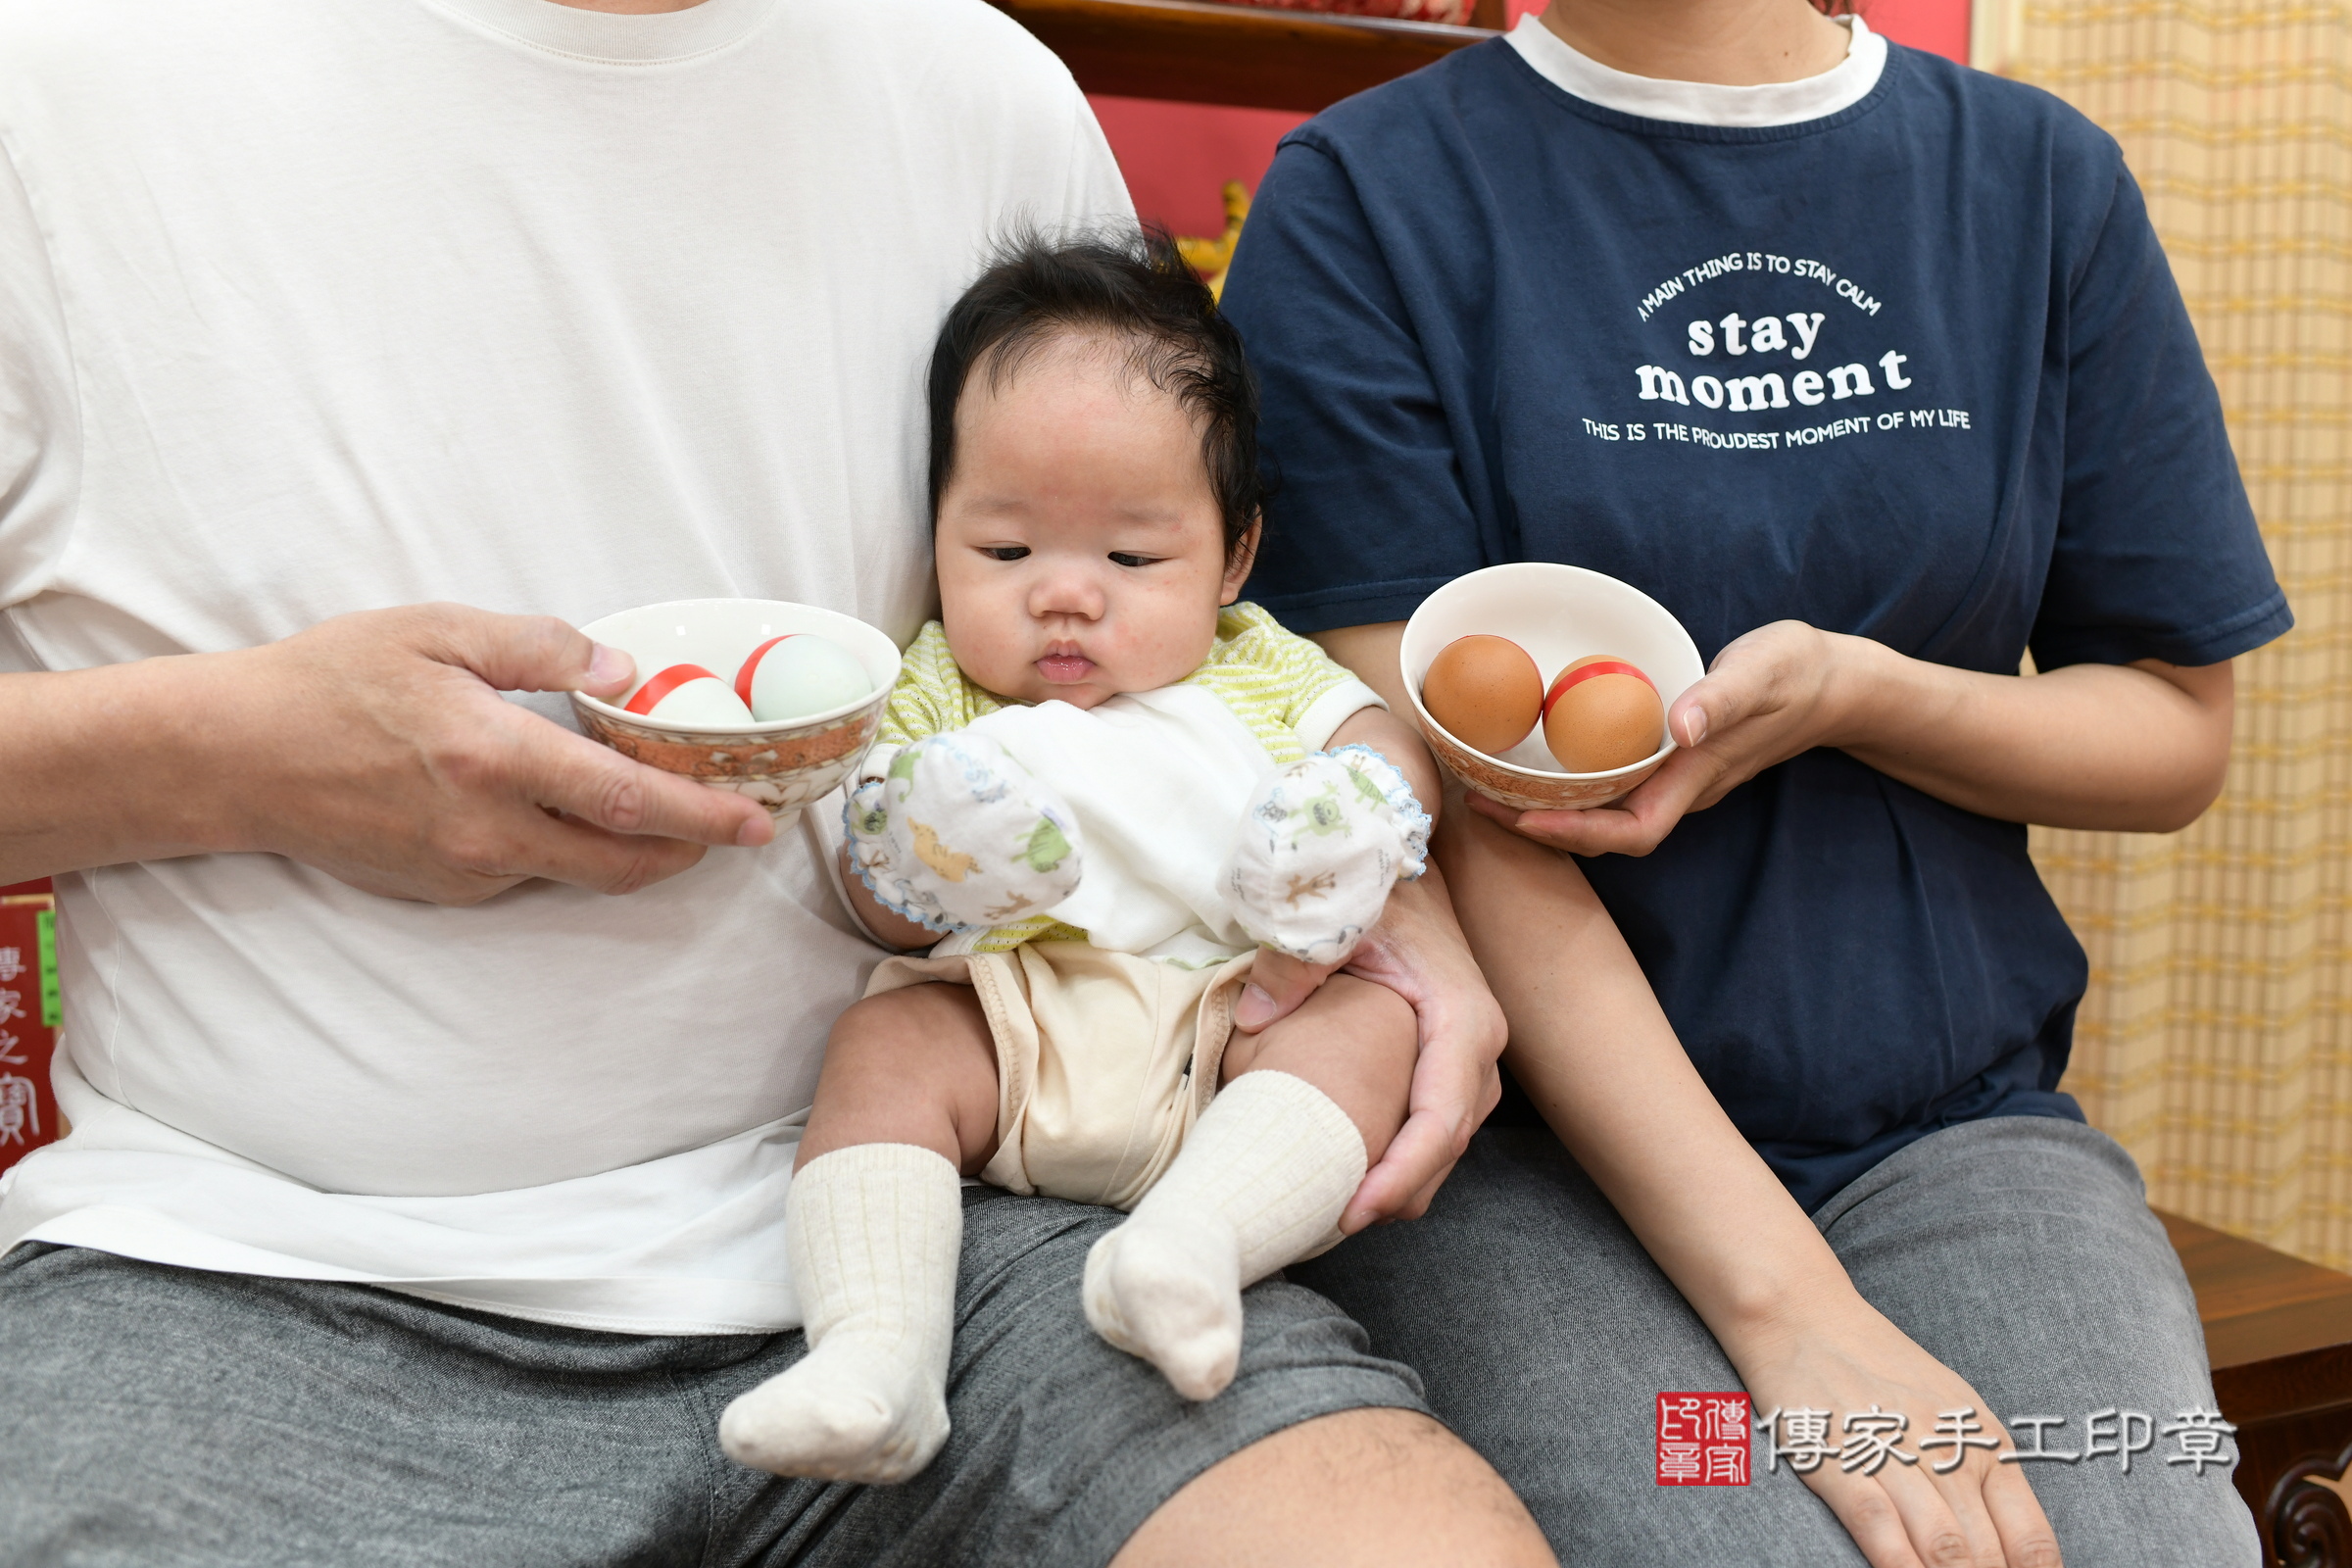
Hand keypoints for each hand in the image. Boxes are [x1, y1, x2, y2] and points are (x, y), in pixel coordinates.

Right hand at [198, 603, 773, 902]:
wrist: (237, 757)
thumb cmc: (332, 680)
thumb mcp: (437, 631)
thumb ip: (539, 649)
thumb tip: (622, 673)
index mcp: (492, 758)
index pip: (625, 801)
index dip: (702, 816)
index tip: (757, 820)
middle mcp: (486, 829)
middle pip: (622, 861)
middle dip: (691, 848)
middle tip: (737, 824)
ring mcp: (464, 869)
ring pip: (579, 872)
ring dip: (634, 850)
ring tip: (671, 813)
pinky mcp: (443, 889)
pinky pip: (528, 872)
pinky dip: (567, 847)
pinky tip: (570, 810)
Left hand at [1233, 865, 1504, 1231]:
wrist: (1404, 861)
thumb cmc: (1375, 887)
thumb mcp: (1336, 914)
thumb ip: (1295, 960)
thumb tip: (1256, 1018)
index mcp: (1460, 1018)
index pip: (1440, 1120)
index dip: (1401, 1174)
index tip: (1353, 1210)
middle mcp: (1478, 1045)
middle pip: (1447, 1146)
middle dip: (1396, 1193)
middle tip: (1328, 1224)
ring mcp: (1471, 1057)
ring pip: (1446, 1144)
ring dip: (1401, 1182)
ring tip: (1335, 1210)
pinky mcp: (1452, 1062)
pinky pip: (1436, 1127)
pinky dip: (1402, 1158)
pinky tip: (1353, 1174)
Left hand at [1468, 619, 1856, 857]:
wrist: (1834, 683)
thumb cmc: (1799, 673)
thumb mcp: (1763, 672)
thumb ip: (1723, 698)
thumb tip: (1682, 726)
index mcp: (1696, 777)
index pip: (1632, 833)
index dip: (1576, 836)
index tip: (1522, 820)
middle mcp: (1680, 789)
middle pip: (1604, 834)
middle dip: (1541, 828)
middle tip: (1477, 802)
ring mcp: (1676, 779)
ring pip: (1605, 813)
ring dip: (1550, 808)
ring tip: (1490, 787)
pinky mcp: (1672, 761)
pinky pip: (1613, 787)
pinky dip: (1571, 783)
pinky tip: (1537, 758)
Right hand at [1736, 1296, 2060, 1567]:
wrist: (1804, 1317)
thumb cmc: (1879, 1367)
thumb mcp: (1952, 1408)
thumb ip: (1981, 1473)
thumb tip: (2011, 1548)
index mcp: (1984, 1441)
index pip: (2030, 1539)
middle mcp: (1948, 1450)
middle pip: (1986, 1554)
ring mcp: (1894, 1455)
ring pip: (1943, 1548)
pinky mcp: (1840, 1461)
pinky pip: (1880, 1527)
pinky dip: (1900, 1565)